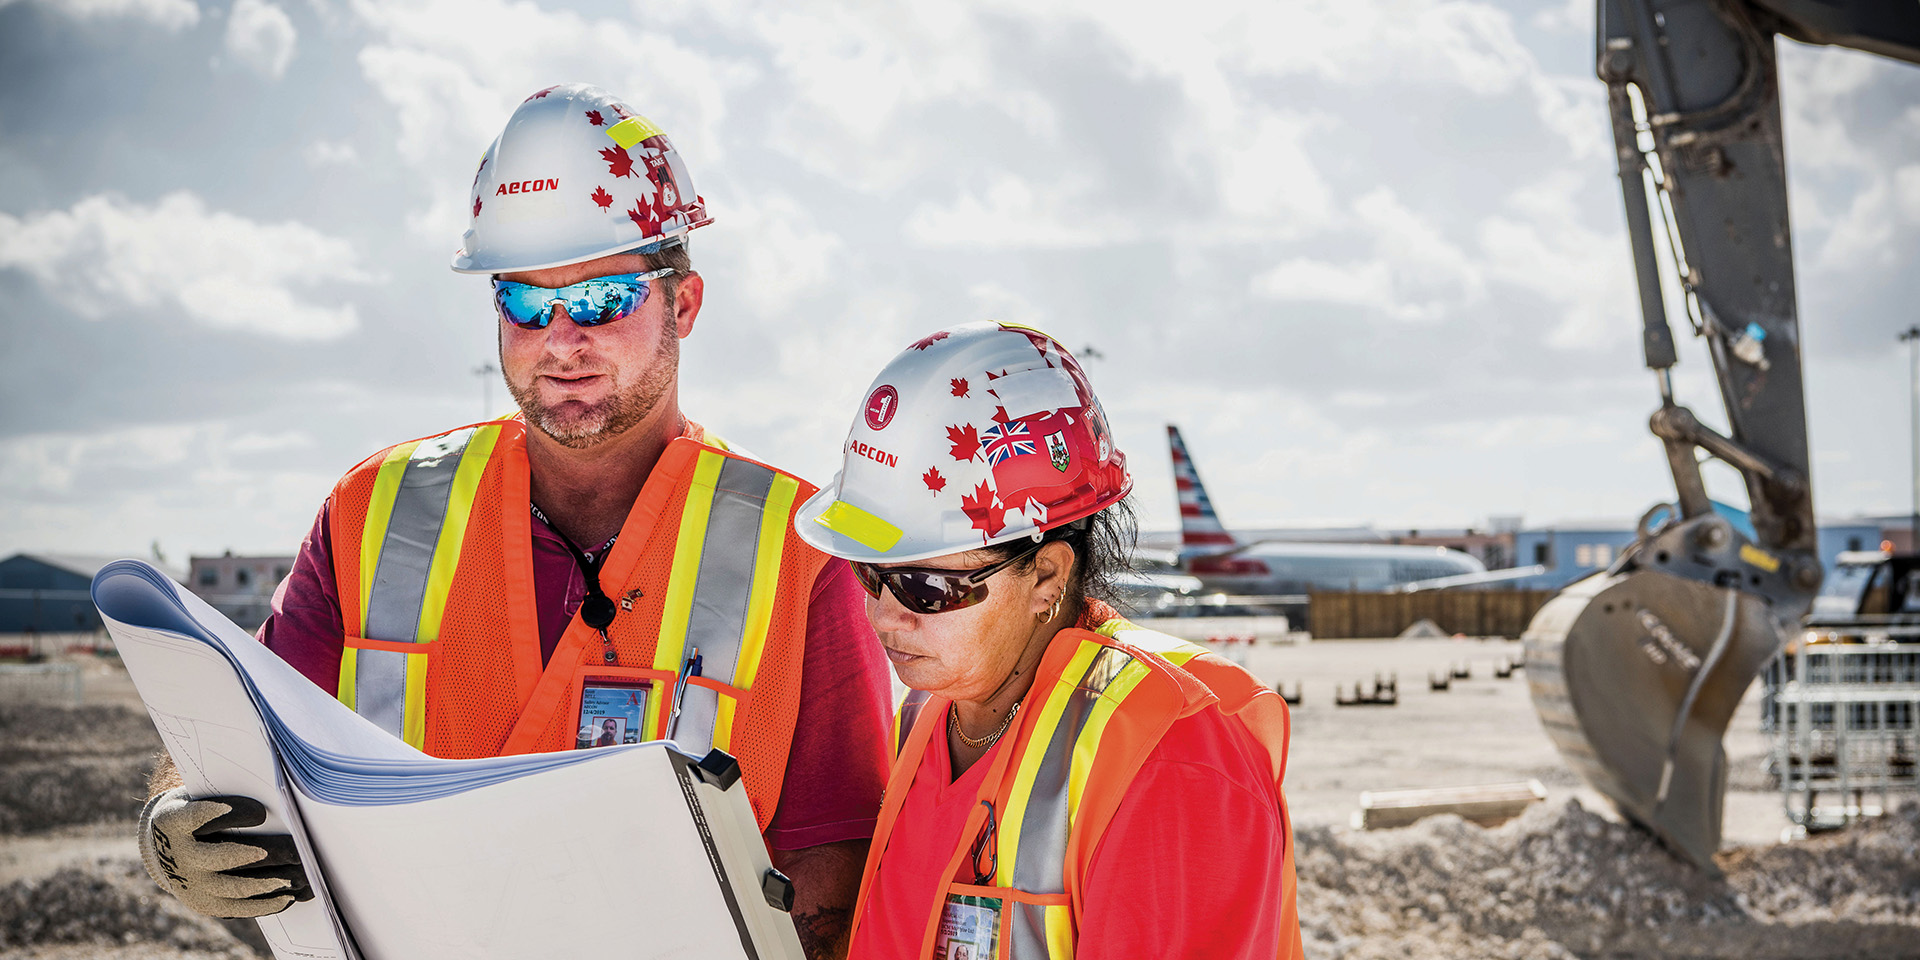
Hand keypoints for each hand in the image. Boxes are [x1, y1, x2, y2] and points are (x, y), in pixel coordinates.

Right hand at [137, 787, 312, 918]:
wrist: (165, 846)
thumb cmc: (200, 814)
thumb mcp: (203, 798)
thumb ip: (231, 799)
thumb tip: (277, 812)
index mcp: (173, 821)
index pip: (198, 816)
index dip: (227, 814)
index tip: (260, 812)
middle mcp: (177, 855)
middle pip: (224, 856)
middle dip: (266, 853)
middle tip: (298, 850)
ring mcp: (188, 883)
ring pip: (233, 886)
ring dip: (270, 882)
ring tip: (300, 876)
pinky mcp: (202, 903)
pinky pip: (236, 908)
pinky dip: (265, 903)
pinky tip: (289, 896)